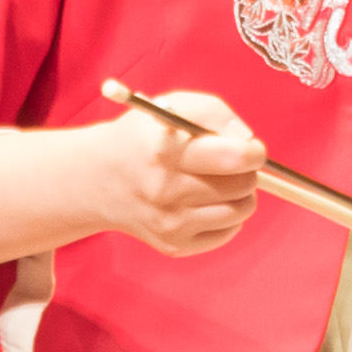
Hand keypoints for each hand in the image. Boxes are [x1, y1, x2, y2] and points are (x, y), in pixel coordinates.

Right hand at [94, 88, 269, 258]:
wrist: (99, 180)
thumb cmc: (144, 138)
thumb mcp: (172, 106)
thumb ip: (214, 112)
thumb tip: (246, 140)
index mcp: (166, 152)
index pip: (233, 157)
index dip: (253, 151)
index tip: (250, 148)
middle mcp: (166, 191)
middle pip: (242, 185)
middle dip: (245, 170)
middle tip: (229, 163)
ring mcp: (171, 224)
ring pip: (241, 211)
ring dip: (240, 194)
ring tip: (218, 181)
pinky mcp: (175, 245)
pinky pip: (228, 231)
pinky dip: (227, 216)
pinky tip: (205, 202)